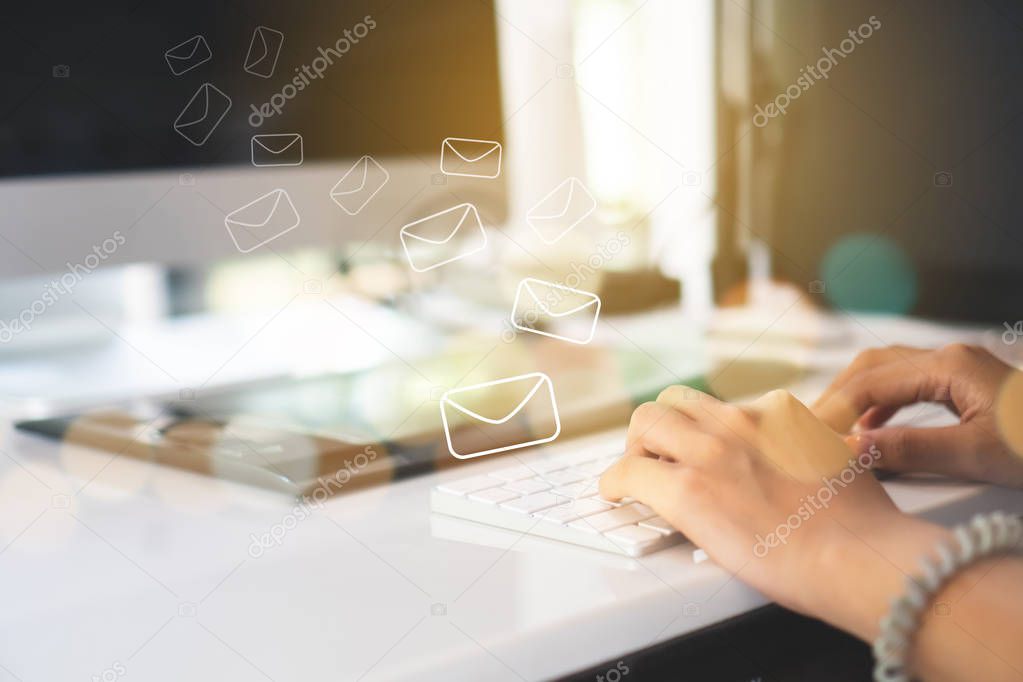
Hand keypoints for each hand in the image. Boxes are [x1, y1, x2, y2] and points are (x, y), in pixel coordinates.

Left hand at [599, 387, 940, 637]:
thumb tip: (798, 463)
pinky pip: (628, 472)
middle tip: (656, 457)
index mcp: (776, 412)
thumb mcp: (839, 460)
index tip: (696, 449)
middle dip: (660, 429)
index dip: (700, 431)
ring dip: (637, 448)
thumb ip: (808, 449)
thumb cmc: (858, 526)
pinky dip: (615, 482)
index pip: (718, 407)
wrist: (859, 557)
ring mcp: (710, 451)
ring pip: (646, 423)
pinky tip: (615, 494)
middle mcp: (739, 421)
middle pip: (674, 403)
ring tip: (636, 474)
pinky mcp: (686, 489)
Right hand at [813, 343, 1022, 486]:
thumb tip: (851, 449)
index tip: (807, 437)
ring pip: (886, 371)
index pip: (870, 383)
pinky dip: (879, 405)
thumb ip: (910, 449)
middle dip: (836, 397)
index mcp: (949, 365)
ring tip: (830, 430)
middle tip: (807, 430)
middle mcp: (949, 357)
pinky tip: (870, 430)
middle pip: (871, 366)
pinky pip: (906, 384)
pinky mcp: (963, 383)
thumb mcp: (975, 456)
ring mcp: (956, 367)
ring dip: (855, 399)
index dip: (834, 411)